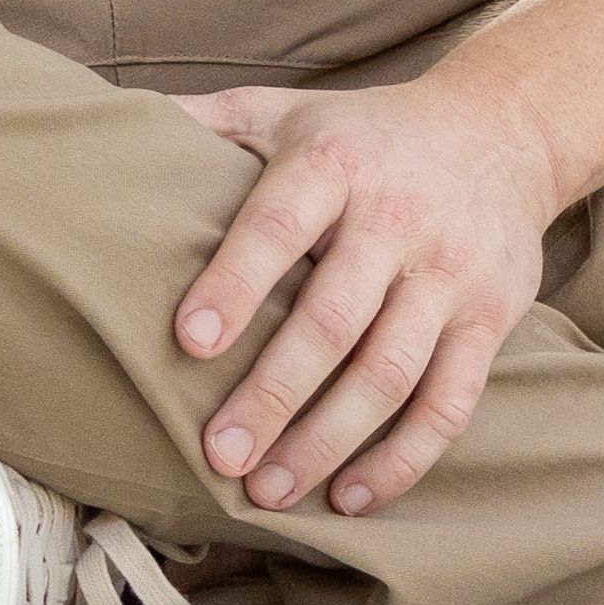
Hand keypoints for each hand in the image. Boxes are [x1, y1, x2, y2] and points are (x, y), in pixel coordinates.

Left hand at [169, 74, 564, 516]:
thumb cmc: (360, 133)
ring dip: (330, 440)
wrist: (503, 131)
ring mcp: (449, 277)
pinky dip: (404, 456)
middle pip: (333, 320)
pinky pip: (451, 401)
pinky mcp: (490, 321)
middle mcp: (396, 222)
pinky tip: (352, 496)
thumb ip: (204, 121)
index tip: (188, 342)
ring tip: (270, 488)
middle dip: (273, 394)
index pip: (276, 228)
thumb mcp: (282, 109)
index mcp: (332, 166)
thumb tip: (100, 119)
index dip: (234, 284)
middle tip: (219, 454)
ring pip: (391, 372)